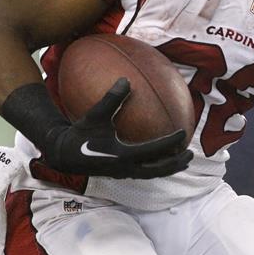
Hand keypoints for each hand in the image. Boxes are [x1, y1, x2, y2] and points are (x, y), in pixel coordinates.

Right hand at [43, 78, 192, 178]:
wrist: (63, 155)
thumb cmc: (80, 133)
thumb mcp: (95, 116)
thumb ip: (111, 99)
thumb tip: (126, 80)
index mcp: (122, 155)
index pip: (153, 151)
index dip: (170, 142)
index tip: (184, 132)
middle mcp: (125, 169)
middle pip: (158, 170)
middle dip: (176, 163)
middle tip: (191, 153)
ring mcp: (123, 174)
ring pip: (152, 175)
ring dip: (169, 168)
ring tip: (183, 160)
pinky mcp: (120, 175)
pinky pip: (144, 172)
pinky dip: (156, 167)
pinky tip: (162, 158)